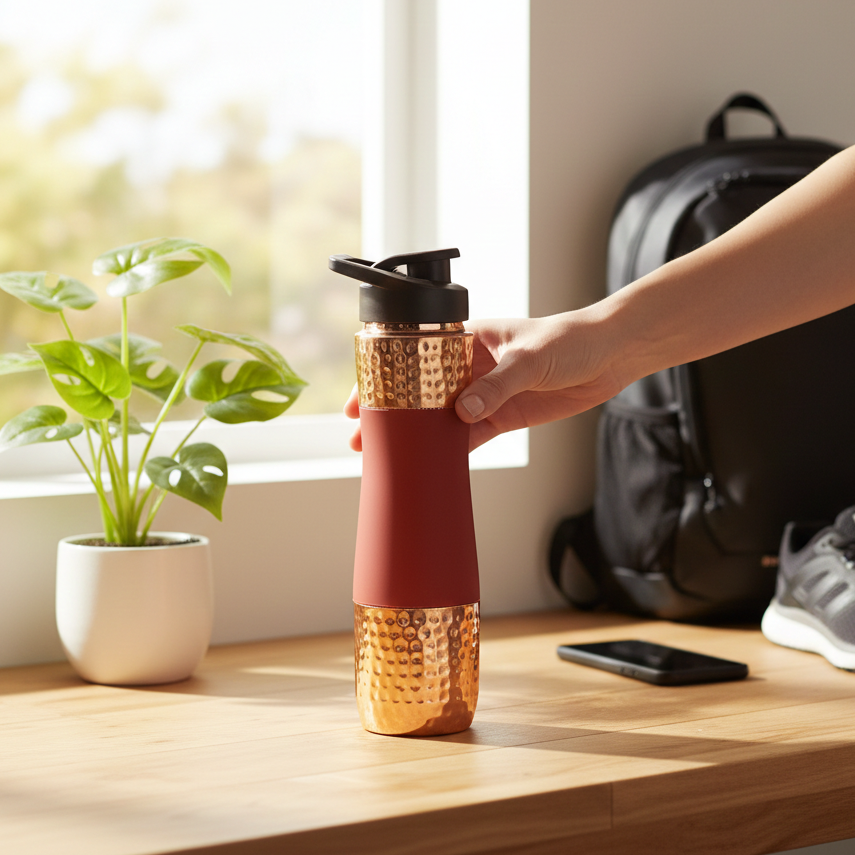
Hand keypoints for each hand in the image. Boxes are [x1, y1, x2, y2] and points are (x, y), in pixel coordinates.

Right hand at [344, 309, 625, 452]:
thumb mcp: (530, 357)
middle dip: (393, 411)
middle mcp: (471, 366)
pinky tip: (430, 460)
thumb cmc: (571, 338)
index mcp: (468, 337)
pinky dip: (452, 448)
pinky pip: (470, 434)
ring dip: (417, 434)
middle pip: (421, 391)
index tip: (365, 397)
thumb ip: (497, 385)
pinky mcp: (504, 415)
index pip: (416, 355)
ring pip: (441, 416)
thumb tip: (462, 411)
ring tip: (387, 453)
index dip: (388, 376)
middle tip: (363, 436)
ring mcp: (486, 392)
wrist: (611, 356)